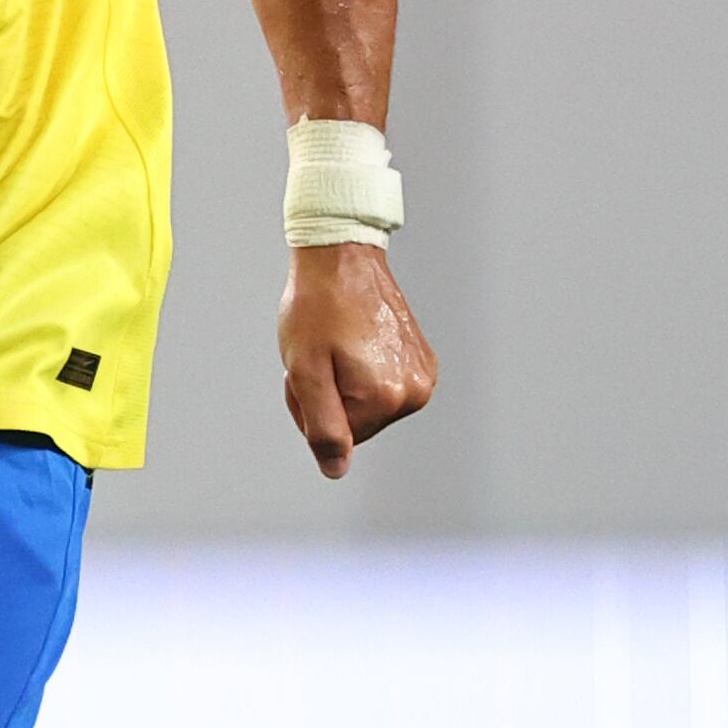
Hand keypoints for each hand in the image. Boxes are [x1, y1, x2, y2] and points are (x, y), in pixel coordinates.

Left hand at [279, 247, 436, 478]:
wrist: (342, 257)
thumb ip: (322, 428)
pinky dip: (363, 372)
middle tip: (320, 356)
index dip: (311, 410)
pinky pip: (384, 387)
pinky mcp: (423, 361)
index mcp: (386, 397)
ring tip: (336, 345)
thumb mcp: (305, 372)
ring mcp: (423, 375)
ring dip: (344, 385)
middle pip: (358, 425)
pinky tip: (356, 341)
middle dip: (330, 399)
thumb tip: (336, 469)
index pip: (339, 438)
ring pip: (370, 408)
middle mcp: (415, 390)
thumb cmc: (317, 308)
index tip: (308, 371)